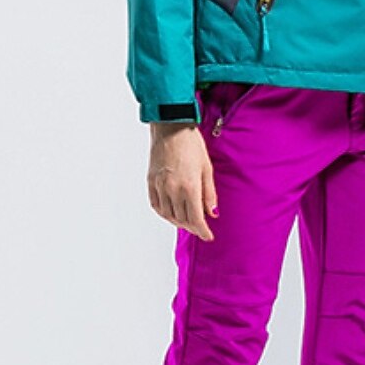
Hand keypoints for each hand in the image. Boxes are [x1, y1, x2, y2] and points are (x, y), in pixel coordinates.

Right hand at [147, 122, 217, 241]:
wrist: (170, 127)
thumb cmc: (191, 144)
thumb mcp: (206, 169)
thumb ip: (209, 194)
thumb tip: (213, 213)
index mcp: (189, 187)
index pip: (196, 219)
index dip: (203, 231)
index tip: (208, 236)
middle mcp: (173, 190)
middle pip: (183, 219)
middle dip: (193, 227)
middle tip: (201, 228)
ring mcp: (160, 186)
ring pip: (169, 215)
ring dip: (180, 222)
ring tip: (188, 222)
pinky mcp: (151, 182)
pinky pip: (157, 206)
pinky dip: (165, 214)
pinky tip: (172, 213)